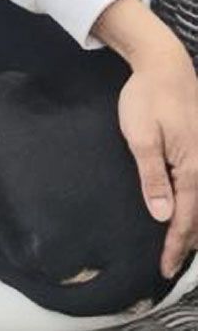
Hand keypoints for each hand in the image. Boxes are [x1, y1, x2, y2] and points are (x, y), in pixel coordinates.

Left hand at [93, 0, 197, 278]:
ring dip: (194, 226)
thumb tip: (163, 215)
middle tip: (170, 265)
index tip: (163, 268)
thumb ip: (152, 177)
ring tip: (181, 248)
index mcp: (192, 167)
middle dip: (186, 242)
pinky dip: (197, 205)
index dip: (175, 245)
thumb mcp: (141, 138)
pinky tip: (189, 210)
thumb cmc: (147, 99)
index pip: (185, 218)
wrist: (163, 65)